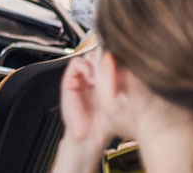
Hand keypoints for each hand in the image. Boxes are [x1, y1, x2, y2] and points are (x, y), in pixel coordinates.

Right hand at [53, 55, 112, 170]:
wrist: (89, 137)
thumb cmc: (104, 125)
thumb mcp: (119, 101)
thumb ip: (120, 82)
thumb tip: (122, 63)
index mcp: (105, 81)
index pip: (108, 60)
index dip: (115, 57)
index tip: (123, 59)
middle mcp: (92, 78)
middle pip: (98, 54)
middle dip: (105, 57)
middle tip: (113, 65)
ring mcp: (81, 79)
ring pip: (87, 56)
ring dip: (96, 62)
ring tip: (103, 75)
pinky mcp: (70, 81)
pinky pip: (76, 63)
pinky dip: (85, 67)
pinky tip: (92, 79)